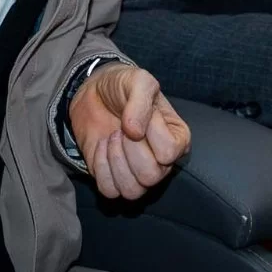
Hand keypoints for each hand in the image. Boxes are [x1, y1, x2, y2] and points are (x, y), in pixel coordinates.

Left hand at [69, 64, 189, 199]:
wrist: (95, 93)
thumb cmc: (123, 87)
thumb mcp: (138, 80)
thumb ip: (141, 100)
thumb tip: (135, 132)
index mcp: (177, 138)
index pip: (169, 152)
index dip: (149, 134)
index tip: (137, 116)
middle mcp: (162, 162)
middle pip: (151, 176)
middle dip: (129, 149)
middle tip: (121, 128)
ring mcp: (137, 173)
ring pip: (132, 191)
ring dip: (115, 161)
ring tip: (112, 138)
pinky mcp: (113, 178)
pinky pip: (109, 190)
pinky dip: (101, 167)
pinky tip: (102, 147)